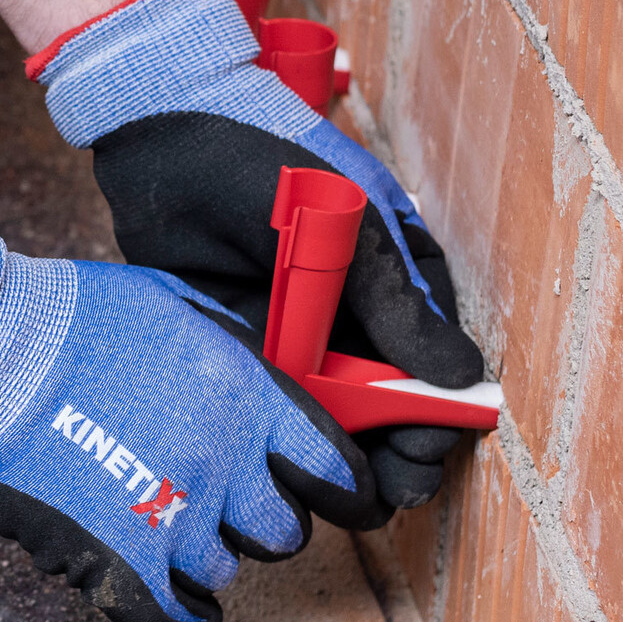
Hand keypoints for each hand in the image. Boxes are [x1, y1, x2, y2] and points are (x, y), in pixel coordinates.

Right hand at [0, 177, 383, 621]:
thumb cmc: (68, 316)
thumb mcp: (175, 305)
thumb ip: (235, 352)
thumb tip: (269, 383)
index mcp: (246, 395)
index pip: (336, 470)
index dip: (348, 492)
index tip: (346, 501)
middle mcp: (224, 461)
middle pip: (284, 531)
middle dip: (263, 519)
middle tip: (229, 500)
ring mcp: (174, 517)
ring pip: (225, 570)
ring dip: (204, 552)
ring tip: (166, 522)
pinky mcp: (121, 561)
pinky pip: (178, 615)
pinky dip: (184, 613)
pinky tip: (181, 600)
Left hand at [30, 0, 485, 509]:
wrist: (160, 126)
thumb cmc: (263, 153)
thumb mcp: (344, 219)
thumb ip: (395, 300)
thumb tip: (462, 382)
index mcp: (398, 277)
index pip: (435, 370)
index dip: (433, 424)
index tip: (416, 465)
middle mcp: (355, 312)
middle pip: (385, 407)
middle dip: (384, 455)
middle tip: (366, 495)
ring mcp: (299, 330)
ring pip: (328, 415)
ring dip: (329, 454)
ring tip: (316, 486)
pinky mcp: (245, 341)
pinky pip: (273, 400)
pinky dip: (279, 430)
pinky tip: (269, 458)